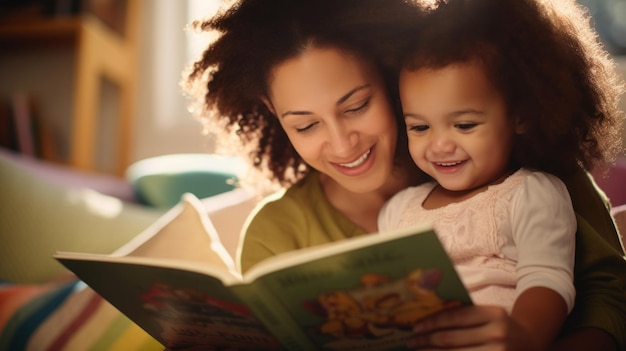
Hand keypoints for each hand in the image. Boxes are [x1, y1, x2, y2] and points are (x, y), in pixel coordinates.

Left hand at [407, 305, 532, 350]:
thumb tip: (427, 317)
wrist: (530, 343)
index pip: (455, 317)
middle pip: (451, 339)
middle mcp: (497, 333)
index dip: (432, 322)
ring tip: (418, 350)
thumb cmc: (500, 326)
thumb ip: (464, 314)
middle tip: (410, 341)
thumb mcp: (488, 314)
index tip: (415, 326)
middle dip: (426, 341)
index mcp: (493, 314)